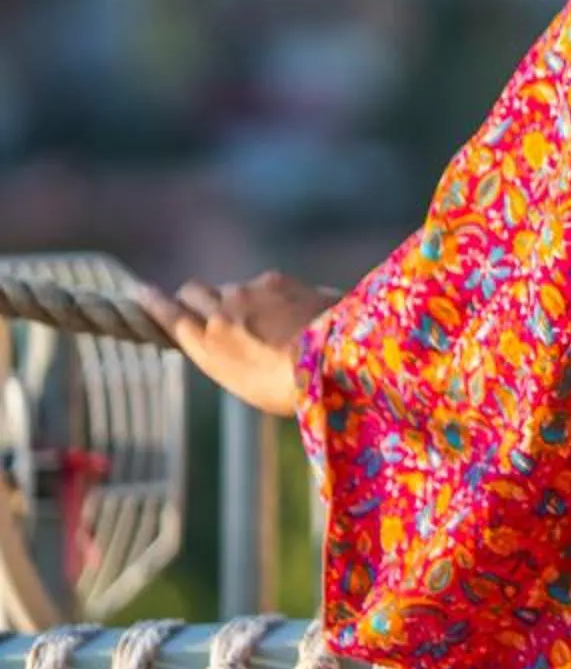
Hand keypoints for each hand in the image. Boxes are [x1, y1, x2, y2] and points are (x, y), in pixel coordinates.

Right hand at [138, 271, 344, 419]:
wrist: (331, 360)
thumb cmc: (288, 388)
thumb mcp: (244, 381)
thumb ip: (229, 353)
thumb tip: (233, 342)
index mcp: (205, 346)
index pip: (168, 315)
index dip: (153, 301)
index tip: (140, 289)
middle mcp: (217, 314)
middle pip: (192, 291)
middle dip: (197, 295)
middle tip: (208, 304)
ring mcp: (246, 293)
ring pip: (231, 287)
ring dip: (241, 296)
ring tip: (263, 315)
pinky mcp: (275, 280)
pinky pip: (264, 283)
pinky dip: (273, 293)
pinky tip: (293, 307)